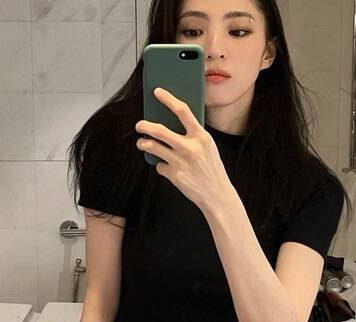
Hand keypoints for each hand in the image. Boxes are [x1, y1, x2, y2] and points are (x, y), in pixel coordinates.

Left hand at [135, 87, 233, 211]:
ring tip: (142, 143)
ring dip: (143, 144)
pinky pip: (160, 166)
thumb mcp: (208, 148)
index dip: (168, 99)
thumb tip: (171, 125)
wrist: (217, 195)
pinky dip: (161, 166)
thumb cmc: (211, 169)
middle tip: (139, 125)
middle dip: (145, 125)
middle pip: (160, 130)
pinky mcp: (174, 175)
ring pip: (153, 147)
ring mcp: (181, 162)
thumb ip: (193, 136)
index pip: (183, 111)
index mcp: (201, 137)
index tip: (157, 92)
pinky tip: (167, 168)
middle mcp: (190, 148)